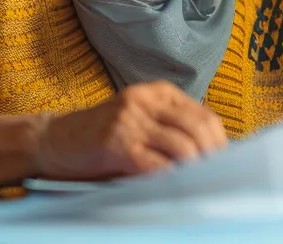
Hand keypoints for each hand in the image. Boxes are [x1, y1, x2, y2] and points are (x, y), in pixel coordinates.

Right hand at [32, 81, 228, 179]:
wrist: (55, 140)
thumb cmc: (102, 137)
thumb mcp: (141, 122)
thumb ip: (172, 131)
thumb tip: (213, 158)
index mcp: (158, 92)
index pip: (205, 116)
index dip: (221, 143)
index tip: (228, 166)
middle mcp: (145, 100)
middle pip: (200, 128)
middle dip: (214, 158)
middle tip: (219, 181)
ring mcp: (130, 120)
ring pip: (183, 146)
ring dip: (196, 171)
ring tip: (200, 187)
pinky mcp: (117, 143)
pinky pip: (157, 165)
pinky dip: (172, 180)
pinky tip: (175, 190)